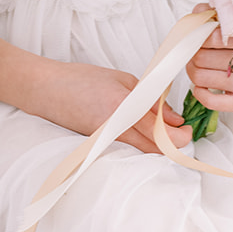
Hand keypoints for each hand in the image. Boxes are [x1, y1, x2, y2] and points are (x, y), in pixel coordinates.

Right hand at [48, 63, 192, 155]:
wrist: (45, 90)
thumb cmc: (80, 79)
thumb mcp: (122, 80)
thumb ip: (149, 100)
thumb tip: (173, 118)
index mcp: (123, 107)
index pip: (160, 132)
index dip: (180, 135)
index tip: (188, 129)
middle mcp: (116, 128)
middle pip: (155, 150)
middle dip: (174, 144)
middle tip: (182, 132)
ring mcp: (107, 140)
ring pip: (143, 152)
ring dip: (159, 144)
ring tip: (164, 128)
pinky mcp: (100, 145)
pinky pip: (129, 148)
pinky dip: (142, 143)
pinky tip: (144, 130)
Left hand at [185, 22, 232, 112]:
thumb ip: (215, 14)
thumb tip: (196, 14)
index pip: (212, 38)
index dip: (199, 37)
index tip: (199, 37)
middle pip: (201, 58)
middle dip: (192, 54)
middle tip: (196, 52)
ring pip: (201, 78)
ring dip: (192, 71)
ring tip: (198, 66)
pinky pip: (212, 101)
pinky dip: (199, 92)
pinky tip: (201, 86)